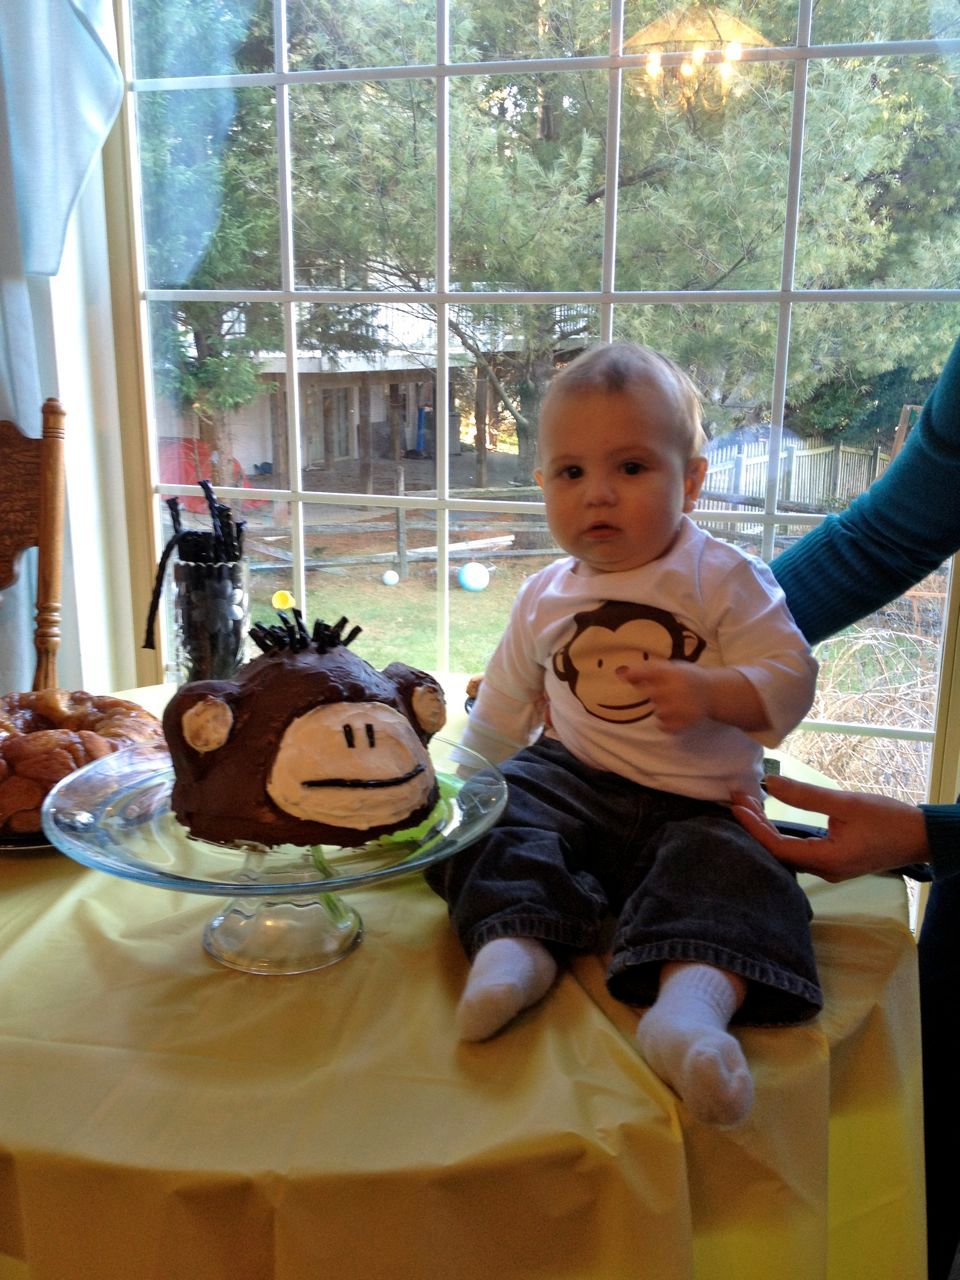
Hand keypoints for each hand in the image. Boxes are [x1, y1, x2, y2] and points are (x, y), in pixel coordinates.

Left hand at [616, 659, 711, 732]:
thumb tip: (623, 676)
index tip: (624, 678)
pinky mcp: (688, 721)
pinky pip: (666, 727)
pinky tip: (672, 716)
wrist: (712, 691)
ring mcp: (685, 706)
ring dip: (661, 710)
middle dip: (654, 695)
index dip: (636, 674)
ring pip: (659, 713)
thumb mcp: (670, 668)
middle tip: (664, 693)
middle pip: (653, 695)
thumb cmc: (685, 678)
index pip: (650, 671)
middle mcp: (679, 688)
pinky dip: (666, 724)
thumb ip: (648, 671)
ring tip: (672, 704)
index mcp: (674, 672)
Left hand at [730, 775, 929, 881]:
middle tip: (738, 800)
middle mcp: (825, 871)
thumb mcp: (846, 803)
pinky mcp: (835, 863)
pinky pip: (800, 852)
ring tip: (750, 805)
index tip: (737, 805)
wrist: (922, 836)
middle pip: (778, 853)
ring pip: (788, 853)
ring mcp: (830, 869)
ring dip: (767, 830)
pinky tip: (772, 819)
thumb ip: (806, 795)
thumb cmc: (889, 820)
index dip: (754, 828)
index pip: (777, 848)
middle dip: (755, 827)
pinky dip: (782, 835)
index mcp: (828, 861)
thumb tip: (769, 783)